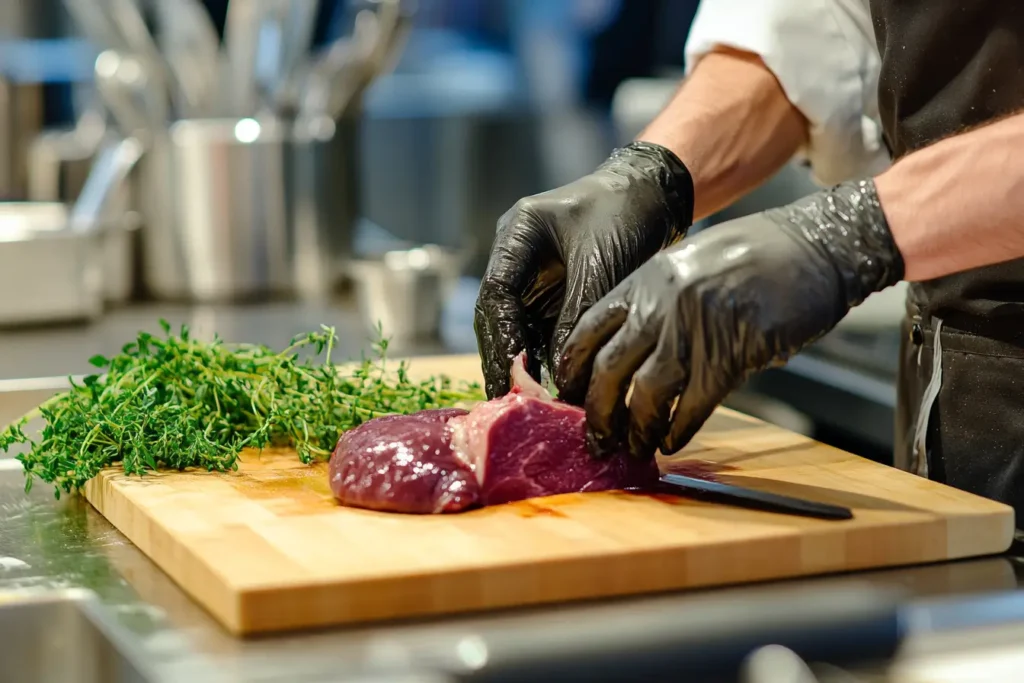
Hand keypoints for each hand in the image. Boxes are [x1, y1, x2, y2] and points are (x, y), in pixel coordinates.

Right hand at [474, 142, 694, 398]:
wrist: (658, 192)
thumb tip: (560, 373)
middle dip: (505, 358)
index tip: (509, 374)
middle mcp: (518, 258)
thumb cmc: (628, 213)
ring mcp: (535, 277)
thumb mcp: (601, 263)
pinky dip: (546, 359)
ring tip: (531, 403)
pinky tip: (553, 388)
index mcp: (518, 234)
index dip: (499, 338)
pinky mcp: (555, 294)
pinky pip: (542, 332)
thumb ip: (577, 315)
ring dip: (525, 364)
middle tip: (510, 400)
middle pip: (498, 316)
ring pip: (518, 329)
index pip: (496, 294)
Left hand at [556, 179, 904, 458]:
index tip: (567, 392)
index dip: (574, 366)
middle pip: (610, 367)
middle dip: (596, 411)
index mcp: (647, 278)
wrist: (815, 245)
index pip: (590, 326)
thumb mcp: (689, 263)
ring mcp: (696, 329)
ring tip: (632, 449)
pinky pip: (694, 405)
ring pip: (647, 394)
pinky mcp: (734, 354)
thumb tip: (632, 348)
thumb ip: (656, 300)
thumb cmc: (756, 253)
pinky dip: (679, 429)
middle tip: (594, 438)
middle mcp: (663, 303)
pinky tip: (671, 442)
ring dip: (636, 429)